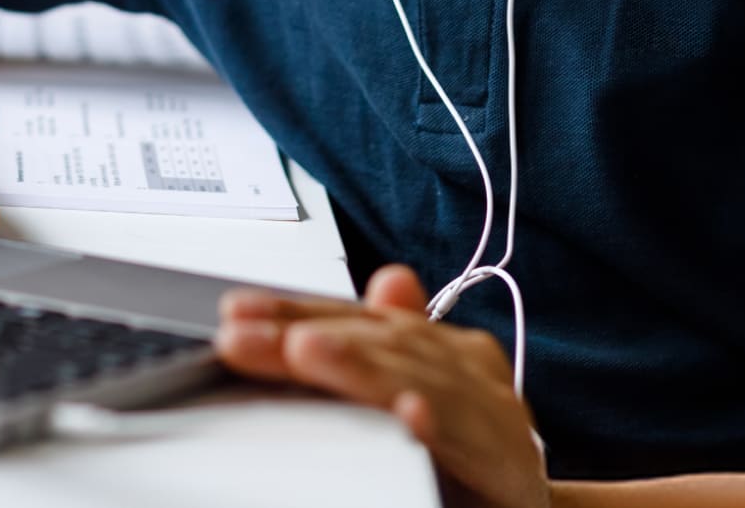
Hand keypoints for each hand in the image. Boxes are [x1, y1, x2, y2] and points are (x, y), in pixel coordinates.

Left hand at [214, 265, 545, 507]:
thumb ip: (388, 344)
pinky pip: (467, 442)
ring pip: (417, 381)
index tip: (235, 313)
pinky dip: (434, 425)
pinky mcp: (509, 463)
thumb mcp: (420, 388)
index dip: (295, 311)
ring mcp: (493, 414)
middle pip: (377, 344)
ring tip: (306, 351)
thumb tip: (391, 280)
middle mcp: (469, 371)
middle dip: (306, 334)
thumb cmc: (468, 450)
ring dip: (360, 366)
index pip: (357, 320)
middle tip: (246, 336)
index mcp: (440, 349)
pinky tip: (407, 416)